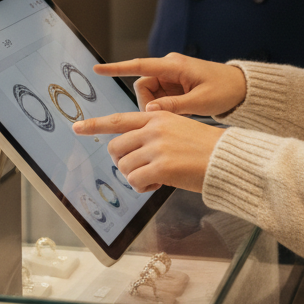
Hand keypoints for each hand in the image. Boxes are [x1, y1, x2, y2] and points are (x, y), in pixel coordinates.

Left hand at [73, 109, 222, 192]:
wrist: (227, 158)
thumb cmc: (205, 147)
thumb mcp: (178, 128)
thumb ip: (153, 134)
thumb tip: (132, 151)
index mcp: (157, 116)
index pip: (119, 119)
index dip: (95, 124)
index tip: (77, 127)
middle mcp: (153, 129)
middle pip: (116, 147)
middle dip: (122, 162)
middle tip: (139, 169)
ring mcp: (156, 147)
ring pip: (124, 166)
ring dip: (135, 177)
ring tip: (156, 178)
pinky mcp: (161, 167)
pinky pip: (135, 181)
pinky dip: (143, 187)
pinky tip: (158, 185)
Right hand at [92, 54, 245, 116]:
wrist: (242, 88)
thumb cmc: (225, 90)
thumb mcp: (201, 101)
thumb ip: (174, 106)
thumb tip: (148, 113)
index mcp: (174, 65)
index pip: (139, 66)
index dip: (117, 69)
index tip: (98, 70)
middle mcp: (170, 67)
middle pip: (144, 87)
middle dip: (148, 105)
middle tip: (163, 120)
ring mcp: (173, 76)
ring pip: (151, 95)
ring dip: (157, 108)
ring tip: (178, 116)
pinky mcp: (176, 85)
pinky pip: (161, 98)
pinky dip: (164, 109)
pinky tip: (178, 116)